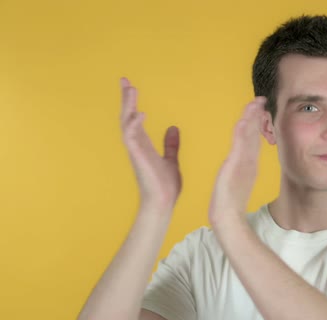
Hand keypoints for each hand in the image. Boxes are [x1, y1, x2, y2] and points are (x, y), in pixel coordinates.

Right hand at [119, 77, 181, 209]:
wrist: (163, 203)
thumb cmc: (165, 185)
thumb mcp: (171, 160)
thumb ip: (170, 145)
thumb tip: (173, 128)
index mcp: (144, 144)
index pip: (135, 117)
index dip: (132, 102)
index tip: (129, 85)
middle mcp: (137, 145)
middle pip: (127, 116)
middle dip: (125, 99)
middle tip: (124, 80)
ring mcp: (135, 151)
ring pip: (127, 123)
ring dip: (128, 106)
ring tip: (131, 90)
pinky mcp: (138, 158)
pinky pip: (132, 138)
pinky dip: (134, 125)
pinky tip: (140, 114)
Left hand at [208, 97, 265, 226]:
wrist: (227, 215)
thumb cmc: (230, 203)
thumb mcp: (236, 182)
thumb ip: (241, 171)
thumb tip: (243, 166)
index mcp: (248, 162)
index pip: (253, 136)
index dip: (256, 121)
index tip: (259, 107)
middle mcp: (248, 159)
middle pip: (253, 132)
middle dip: (257, 115)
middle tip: (261, 99)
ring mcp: (243, 161)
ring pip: (249, 134)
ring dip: (252, 117)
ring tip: (256, 102)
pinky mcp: (236, 165)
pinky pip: (241, 143)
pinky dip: (245, 130)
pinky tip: (245, 119)